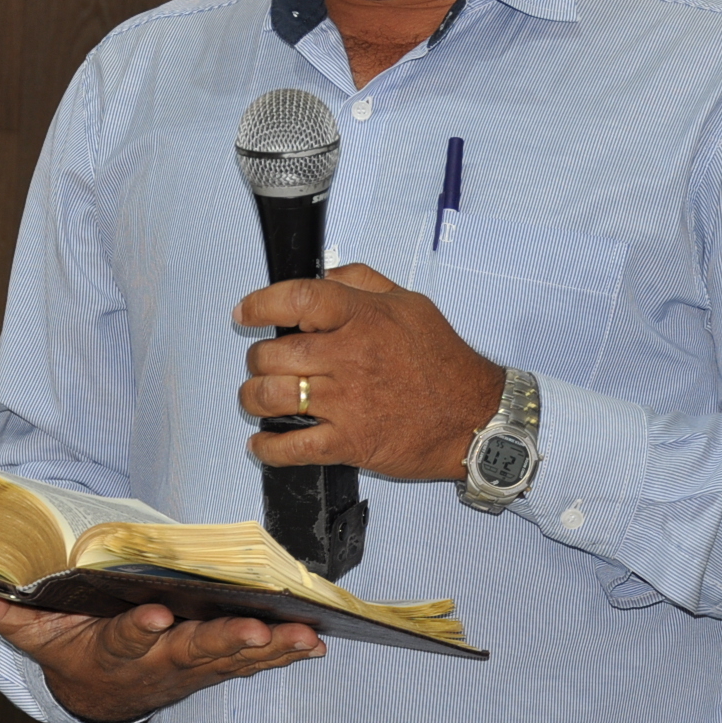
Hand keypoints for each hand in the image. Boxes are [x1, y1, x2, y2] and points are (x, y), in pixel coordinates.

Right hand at [0, 587, 322, 722]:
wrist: (101, 695)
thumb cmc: (75, 650)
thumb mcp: (38, 635)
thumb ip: (6, 614)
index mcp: (115, 649)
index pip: (128, 636)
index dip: (141, 628)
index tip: (156, 615)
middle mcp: (159, 661)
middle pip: (194, 650)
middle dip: (225, 640)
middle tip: (254, 631)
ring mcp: (192, 666)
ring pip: (232, 657)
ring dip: (267, 648)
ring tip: (298, 636)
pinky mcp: (216, 664)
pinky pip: (253, 661)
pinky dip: (283, 653)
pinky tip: (313, 644)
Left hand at [235, 262, 505, 479]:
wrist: (476, 416)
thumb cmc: (444, 361)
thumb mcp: (410, 303)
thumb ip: (363, 282)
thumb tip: (324, 274)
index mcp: (363, 318)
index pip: (297, 299)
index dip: (260, 304)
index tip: (246, 312)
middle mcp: (349, 357)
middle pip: (272, 354)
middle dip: (257, 359)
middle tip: (263, 362)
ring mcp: (346, 402)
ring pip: (271, 398)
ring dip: (253, 398)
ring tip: (257, 397)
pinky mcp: (349, 442)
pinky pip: (291, 447)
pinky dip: (267, 447)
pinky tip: (262, 442)